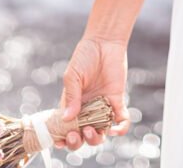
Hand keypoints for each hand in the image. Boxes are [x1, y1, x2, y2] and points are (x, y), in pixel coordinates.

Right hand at [57, 36, 130, 150]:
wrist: (105, 42)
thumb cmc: (85, 56)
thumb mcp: (73, 75)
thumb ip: (71, 96)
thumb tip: (67, 119)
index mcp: (72, 105)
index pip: (66, 128)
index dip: (63, 138)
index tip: (61, 141)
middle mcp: (87, 110)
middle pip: (82, 135)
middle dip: (78, 142)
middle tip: (77, 135)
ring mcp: (102, 107)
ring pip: (100, 132)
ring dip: (95, 138)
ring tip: (91, 130)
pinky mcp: (117, 100)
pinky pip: (121, 119)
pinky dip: (121, 128)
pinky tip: (115, 129)